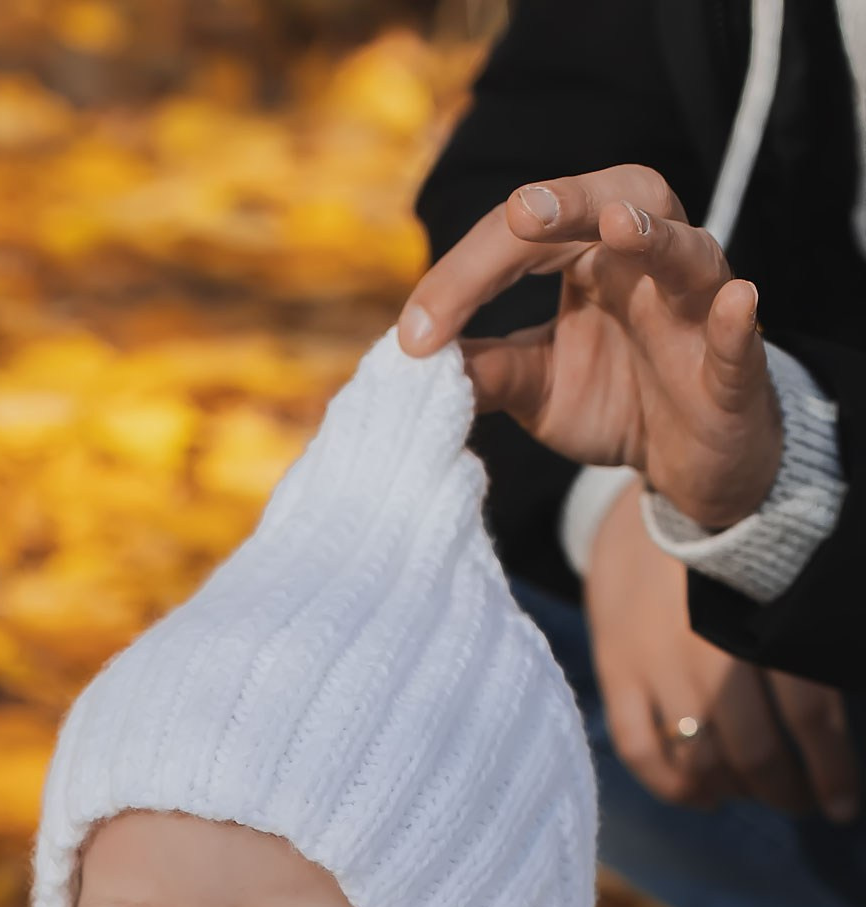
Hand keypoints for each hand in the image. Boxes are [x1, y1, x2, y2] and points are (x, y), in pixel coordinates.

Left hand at [400, 165, 780, 533]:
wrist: (683, 460)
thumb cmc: (612, 399)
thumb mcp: (536, 387)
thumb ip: (484, 369)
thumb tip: (412, 360)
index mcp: (589, 255)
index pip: (523, 238)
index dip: (466, 278)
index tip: (414, 336)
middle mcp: (646, 260)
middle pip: (611, 201)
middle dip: (567, 203)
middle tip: (522, 215)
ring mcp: (696, 303)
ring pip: (686, 249)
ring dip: (655, 236)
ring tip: (620, 227)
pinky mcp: (734, 361)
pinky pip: (738, 331)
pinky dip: (735, 316)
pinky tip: (735, 301)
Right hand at [587, 481, 858, 818]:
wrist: (650, 494)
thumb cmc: (737, 538)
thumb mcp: (785, 572)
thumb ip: (805, 635)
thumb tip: (836, 713)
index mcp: (765, 616)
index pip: (809, 714)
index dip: (830, 770)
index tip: (844, 807)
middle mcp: (710, 646)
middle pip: (754, 749)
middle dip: (784, 789)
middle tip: (802, 802)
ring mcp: (655, 662)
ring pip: (700, 759)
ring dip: (734, 790)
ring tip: (752, 793)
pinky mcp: (615, 669)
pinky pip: (641, 750)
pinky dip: (673, 786)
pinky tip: (701, 796)